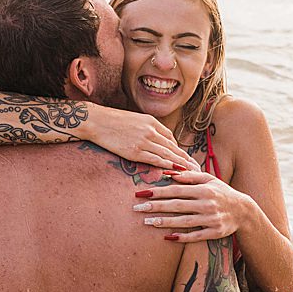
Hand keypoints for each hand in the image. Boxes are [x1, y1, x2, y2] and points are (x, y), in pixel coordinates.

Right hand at [82, 108, 196, 171]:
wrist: (96, 121)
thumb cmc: (111, 120)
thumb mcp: (133, 119)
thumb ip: (145, 128)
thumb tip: (152, 138)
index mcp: (151, 122)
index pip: (170, 137)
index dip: (178, 149)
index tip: (186, 157)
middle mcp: (150, 131)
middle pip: (173, 147)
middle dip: (185, 158)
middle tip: (196, 168)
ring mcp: (143, 141)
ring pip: (167, 154)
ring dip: (180, 164)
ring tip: (190, 172)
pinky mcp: (134, 151)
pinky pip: (155, 159)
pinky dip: (166, 165)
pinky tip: (173, 171)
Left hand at [133, 170, 249, 241]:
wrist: (244, 211)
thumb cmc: (221, 192)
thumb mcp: (209, 179)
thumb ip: (189, 175)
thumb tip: (168, 172)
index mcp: (204, 189)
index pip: (176, 190)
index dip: (158, 191)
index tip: (141, 193)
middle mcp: (208, 204)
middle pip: (177, 205)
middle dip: (156, 206)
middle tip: (137, 208)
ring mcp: (212, 219)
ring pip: (184, 221)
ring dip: (165, 222)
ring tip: (147, 222)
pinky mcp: (215, 232)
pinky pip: (196, 236)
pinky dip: (182, 237)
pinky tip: (167, 237)